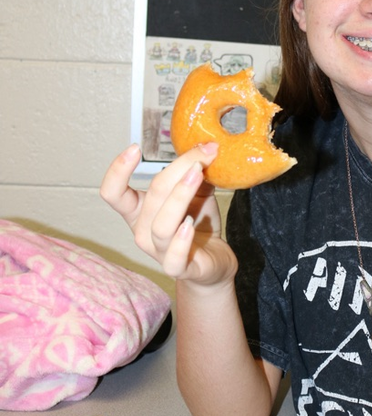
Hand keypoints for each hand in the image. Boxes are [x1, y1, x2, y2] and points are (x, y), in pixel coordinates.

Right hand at [100, 143, 235, 286]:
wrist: (214, 258)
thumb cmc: (198, 222)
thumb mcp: (196, 191)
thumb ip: (195, 171)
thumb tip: (205, 146)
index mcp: (139, 210)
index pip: (113, 193)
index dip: (117, 171)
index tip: (134, 148)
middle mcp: (142, 231)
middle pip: (152, 196)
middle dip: (179, 169)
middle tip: (204, 153)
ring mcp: (159, 252)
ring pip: (162, 224)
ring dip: (180, 196)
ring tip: (198, 175)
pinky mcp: (179, 269)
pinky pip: (173, 258)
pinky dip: (180, 241)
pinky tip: (189, 225)